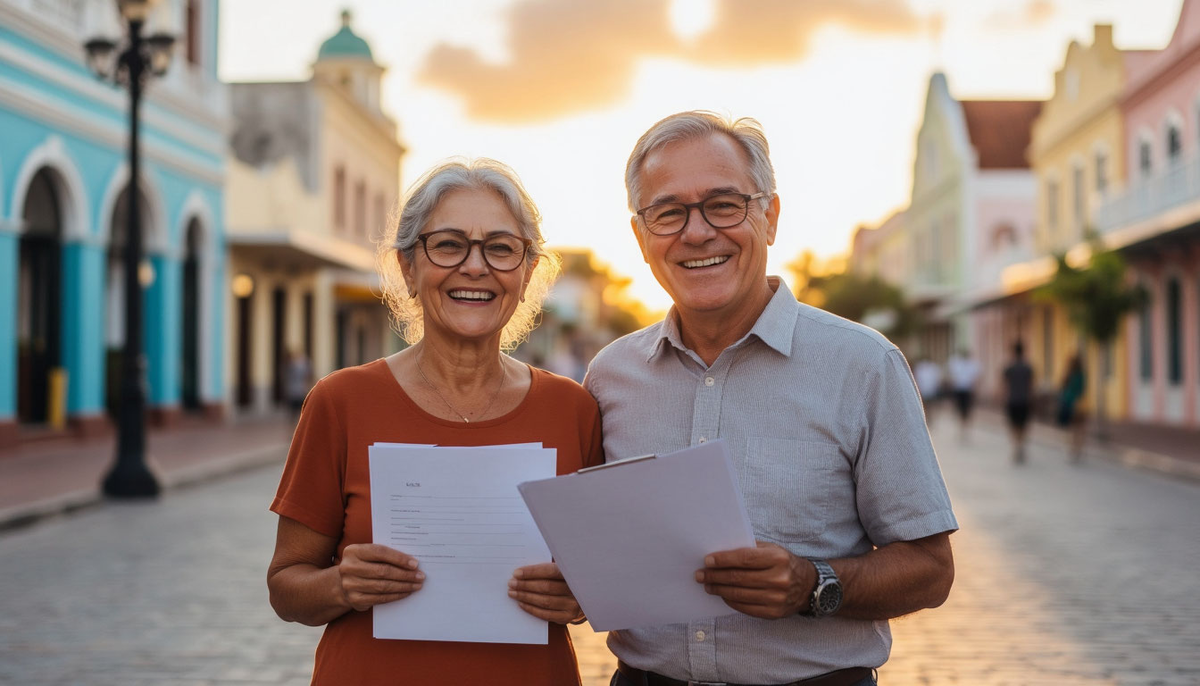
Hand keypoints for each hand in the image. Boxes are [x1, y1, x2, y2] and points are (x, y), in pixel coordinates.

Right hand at [336, 544, 424, 611]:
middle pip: (383, 571)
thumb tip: (412, 562)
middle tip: (420, 576)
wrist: (343, 583)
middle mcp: (349, 567)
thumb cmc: (363, 564)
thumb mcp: (369, 555)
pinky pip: (380, 598)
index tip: (415, 564)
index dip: (399, 558)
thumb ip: (385, 554)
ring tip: (417, 585)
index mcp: (353, 551)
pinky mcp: (355, 599)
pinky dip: (396, 596)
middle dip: (405, 574)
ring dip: (403, 586)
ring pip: (383, 586)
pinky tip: (406, 592)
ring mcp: (350, 585)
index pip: (380, 553)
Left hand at [509, 563, 584, 623]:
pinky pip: (546, 614)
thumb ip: (546, 570)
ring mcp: (572, 605)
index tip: (517, 573)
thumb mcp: (562, 570)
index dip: (532, 572)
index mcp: (574, 573)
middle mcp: (575, 589)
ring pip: (545, 601)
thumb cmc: (565, 580)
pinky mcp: (567, 617)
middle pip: (546, 587)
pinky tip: (521, 603)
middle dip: (526, 585)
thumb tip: (522, 572)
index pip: (550, 571)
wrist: (583, 597)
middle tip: (511, 583)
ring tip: (513, 593)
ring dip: (526, 597)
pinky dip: (532, 609)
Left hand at [695, 541, 813, 618]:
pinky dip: (730, 600)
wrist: (808, 586)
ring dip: (719, 589)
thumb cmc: (784, 563)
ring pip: (739, 594)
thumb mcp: (773, 549)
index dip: (723, 560)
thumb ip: (750, 549)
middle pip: (738, 578)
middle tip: (700, 574)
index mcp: (778, 559)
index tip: (707, 560)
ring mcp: (777, 598)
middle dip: (715, 576)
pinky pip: (745, 607)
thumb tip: (721, 552)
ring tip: (707, 585)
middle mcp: (779, 579)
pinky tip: (722, 595)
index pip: (744, 558)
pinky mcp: (773, 613)